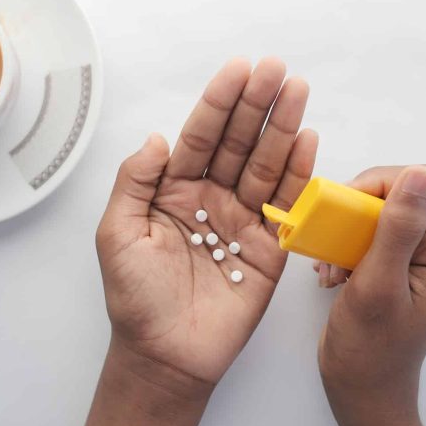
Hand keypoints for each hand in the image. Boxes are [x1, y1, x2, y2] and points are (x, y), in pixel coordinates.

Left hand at [85, 58, 316, 425]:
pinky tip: (308, 142)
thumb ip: (134, 182)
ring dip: (283, 129)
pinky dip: (299, 174)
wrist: (165, 355)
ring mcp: (241, 221)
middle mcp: (210, 200)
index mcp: (173, 192)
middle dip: (256, 106)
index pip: (199, 138)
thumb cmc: (135, 300)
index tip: (237, 71)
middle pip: (237, 143)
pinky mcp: (269, 248)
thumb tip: (157, 138)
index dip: (217, 104)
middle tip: (276, 71)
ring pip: (264, 166)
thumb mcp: (117, 234)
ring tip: (297, 93)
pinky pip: (286, 205)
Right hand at [317, 166, 425, 425]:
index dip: (382, 185)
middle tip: (333, 238)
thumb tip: (418, 174)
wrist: (360, 388)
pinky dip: (343, 246)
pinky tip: (331, 273)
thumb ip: (398, 229)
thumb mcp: (379, 286)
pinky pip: (368, 234)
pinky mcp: (393, 266)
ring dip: (346, 231)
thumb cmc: (369, 349)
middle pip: (401, 194)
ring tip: (330, 265)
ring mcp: (415, 259)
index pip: (425, 185)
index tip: (346, 210)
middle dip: (358, 211)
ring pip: (380, 212)